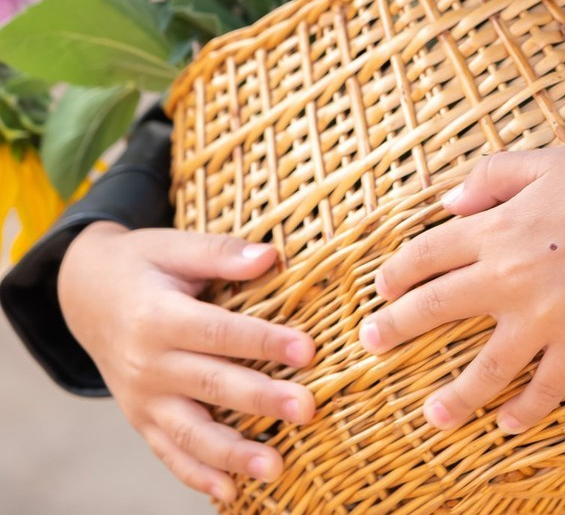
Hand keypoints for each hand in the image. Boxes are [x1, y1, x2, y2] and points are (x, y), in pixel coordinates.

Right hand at [58, 222, 316, 504]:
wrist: (86, 295)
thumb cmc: (143, 264)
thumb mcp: (175, 246)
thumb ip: (222, 254)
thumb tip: (270, 256)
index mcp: (158, 317)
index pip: (219, 332)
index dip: (263, 342)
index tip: (307, 351)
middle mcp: (147, 363)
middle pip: (211, 384)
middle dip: (261, 400)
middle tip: (306, 410)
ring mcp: (142, 398)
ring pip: (190, 431)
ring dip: (233, 453)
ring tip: (276, 467)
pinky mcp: (141, 418)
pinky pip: (168, 452)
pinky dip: (197, 475)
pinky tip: (231, 492)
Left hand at [360, 147, 564, 436]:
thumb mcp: (543, 161)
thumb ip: (489, 176)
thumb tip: (447, 202)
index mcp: (498, 226)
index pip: (427, 253)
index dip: (397, 272)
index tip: (383, 287)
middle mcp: (510, 275)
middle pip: (435, 307)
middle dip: (395, 328)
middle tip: (371, 343)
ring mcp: (544, 316)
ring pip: (483, 368)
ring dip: (452, 396)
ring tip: (430, 416)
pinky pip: (544, 389)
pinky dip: (524, 412)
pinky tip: (506, 425)